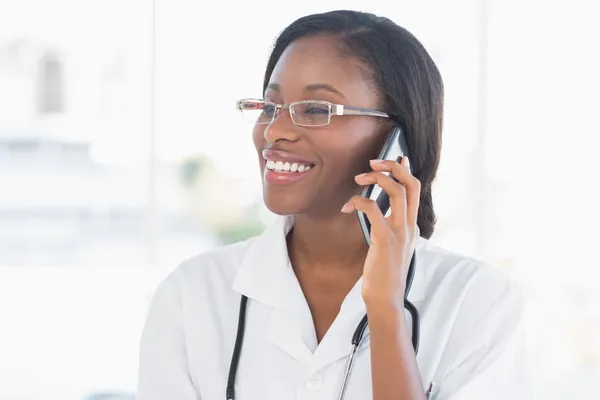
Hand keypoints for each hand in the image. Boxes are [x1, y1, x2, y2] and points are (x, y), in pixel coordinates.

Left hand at [341, 157, 419, 307]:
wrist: (386, 301)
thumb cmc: (384, 276)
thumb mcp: (392, 249)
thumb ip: (391, 230)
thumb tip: (383, 215)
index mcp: (412, 227)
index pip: (416, 190)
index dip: (406, 170)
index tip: (396, 157)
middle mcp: (410, 227)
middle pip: (410, 184)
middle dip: (392, 167)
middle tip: (372, 164)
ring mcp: (400, 233)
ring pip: (396, 191)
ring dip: (376, 179)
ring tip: (358, 180)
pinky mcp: (385, 240)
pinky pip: (373, 210)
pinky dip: (358, 201)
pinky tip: (347, 207)